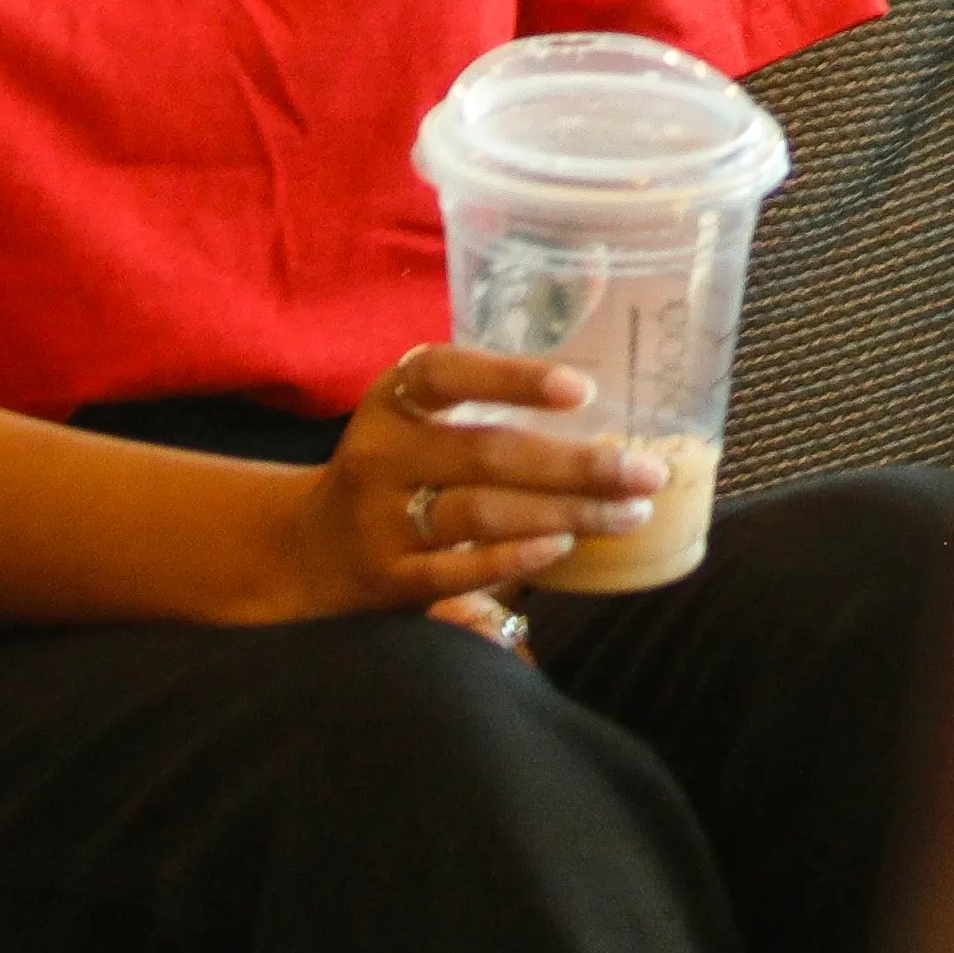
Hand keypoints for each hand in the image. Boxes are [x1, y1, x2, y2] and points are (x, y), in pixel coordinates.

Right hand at [286, 340, 661, 632]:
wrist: (307, 550)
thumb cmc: (393, 475)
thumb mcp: (414, 424)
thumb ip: (479, 410)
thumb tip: (601, 414)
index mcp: (392, 402)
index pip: (448, 374)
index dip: (514, 378)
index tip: (581, 390)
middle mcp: (380, 455)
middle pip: (488, 453)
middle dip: (577, 464)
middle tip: (646, 472)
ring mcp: (379, 520)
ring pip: (481, 512)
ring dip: (565, 513)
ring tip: (629, 513)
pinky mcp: (387, 578)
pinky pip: (457, 570)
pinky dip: (514, 558)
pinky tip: (563, 549)